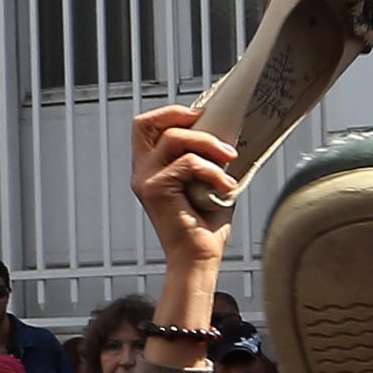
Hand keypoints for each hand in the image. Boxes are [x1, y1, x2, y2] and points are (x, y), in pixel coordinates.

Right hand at [133, 103, 242, 252]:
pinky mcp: (155, 189)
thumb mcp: (207, 181)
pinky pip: (188, 163)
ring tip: (230, 160)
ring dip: (209, 144)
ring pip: (174, 139)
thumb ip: (206, 157)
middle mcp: (142, 172)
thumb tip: (226, 133)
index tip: (201, 116)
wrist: (199, 258)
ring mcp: (145, 180)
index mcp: (151, 169)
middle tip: (210, 125)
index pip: (146, 127)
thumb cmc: (205, 226)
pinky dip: (213, 171)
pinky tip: (225, 186)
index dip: (170, 113)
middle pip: (146, 123)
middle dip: (178, 115)